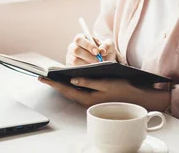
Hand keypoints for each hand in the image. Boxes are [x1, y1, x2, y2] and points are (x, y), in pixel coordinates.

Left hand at [38, 77, 170, 111]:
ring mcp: (90, 101)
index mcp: (88, 98)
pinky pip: (77, 92)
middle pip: (66, 91)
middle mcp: (86, 101)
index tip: (41, 77)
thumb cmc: (123, 88)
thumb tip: (71, 81)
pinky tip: (67, 81)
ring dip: (60, 85)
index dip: (53, 82)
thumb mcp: (105, 82)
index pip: (65, 89)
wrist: (137, 98)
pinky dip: (69, 86)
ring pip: (71, 92)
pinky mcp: (94, 98)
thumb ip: (88, 82)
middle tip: (41, 76)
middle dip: (53, 84)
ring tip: (50, 77)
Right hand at [66, 34, 116, 65]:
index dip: (88, 45)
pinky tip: (91, 70)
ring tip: (96, 66)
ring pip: (74, 60)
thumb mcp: (108, 47)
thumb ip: (107, 45)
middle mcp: (73, 47)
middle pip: (75, 50)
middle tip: (98, 61)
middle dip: (88, 56)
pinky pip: (74, 69)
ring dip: (86, 64)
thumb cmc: (104, 52)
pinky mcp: (71, 67)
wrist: (103, 64)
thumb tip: (102, 50)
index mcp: (81, 38)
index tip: (97, 52)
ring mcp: (70, 57)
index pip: (79, 39)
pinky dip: (83, 70)